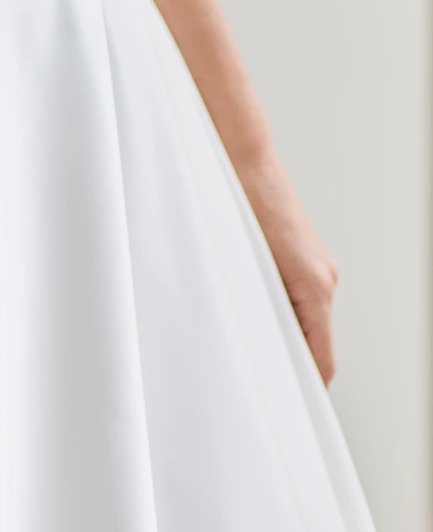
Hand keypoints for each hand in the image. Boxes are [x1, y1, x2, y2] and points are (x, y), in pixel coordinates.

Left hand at [237, 149, 338, 383]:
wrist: (242, 156)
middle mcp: (323, 277)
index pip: (322, 359)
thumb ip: (258, 308)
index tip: (287, 407)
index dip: (306, 386)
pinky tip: (248, 306)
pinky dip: (279, 308)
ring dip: (280, 331)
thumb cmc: (240, 202)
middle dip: (288, 360)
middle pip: (315, 341)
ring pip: (305, 317)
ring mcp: (316, 264)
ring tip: (245, 340)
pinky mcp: (303, 254)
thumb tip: (256, 345)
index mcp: (315, 286)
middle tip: (256, 378)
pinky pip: (298, 295)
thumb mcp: (246, 264)